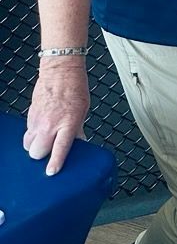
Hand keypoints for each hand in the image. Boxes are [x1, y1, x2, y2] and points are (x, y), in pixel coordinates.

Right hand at [24, 58, 89, 174]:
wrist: (60, 71)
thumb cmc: (74, 88)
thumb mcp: (82, 111)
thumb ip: (77, 130)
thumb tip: (78, 143)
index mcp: (67, 122)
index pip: (59, 148)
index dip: (55, 162)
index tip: (51, 172)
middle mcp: (50, 124)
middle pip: (37, 152)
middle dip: (42, 155)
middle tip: (49, 150)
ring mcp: (37, 120)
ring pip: (28, 145)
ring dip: (35, 146)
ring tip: (45, 140)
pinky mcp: (29, 116)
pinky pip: (27, 133)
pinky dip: (33, 134)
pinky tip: (41, 129)